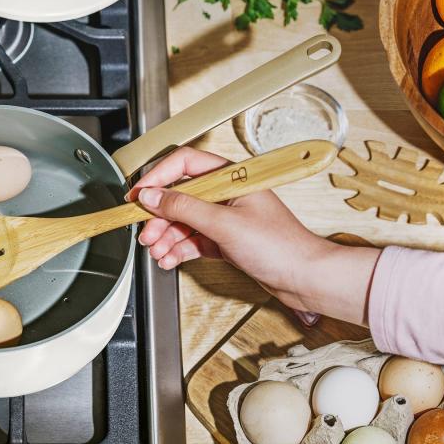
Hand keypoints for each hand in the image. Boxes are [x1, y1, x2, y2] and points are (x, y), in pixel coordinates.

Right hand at [127, 147, 379, 325]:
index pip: (184, 165)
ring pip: (184, 220)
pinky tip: (169, 258)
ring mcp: (225, 217)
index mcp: (231, 176)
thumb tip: (153, 196)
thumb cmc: (280, 246)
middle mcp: (226, 193)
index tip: (138, 195)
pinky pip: (193, 239)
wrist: (304, 278)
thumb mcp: (224, 224)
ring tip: (156, 250)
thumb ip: (184, 208)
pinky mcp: (225, 239)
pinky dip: (179, 248)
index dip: (158, 178)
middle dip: (160, 216)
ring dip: (166, 236)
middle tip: (146, 232)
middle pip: (180, 196)